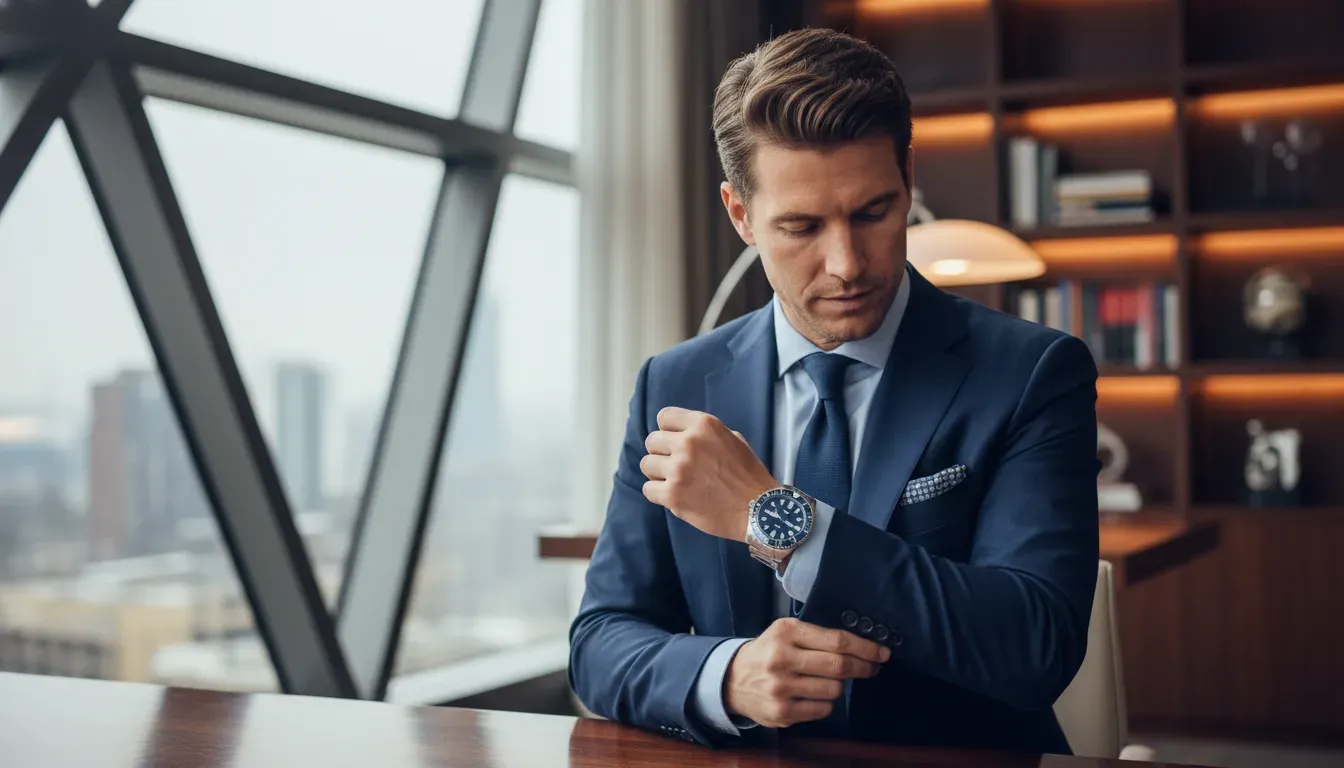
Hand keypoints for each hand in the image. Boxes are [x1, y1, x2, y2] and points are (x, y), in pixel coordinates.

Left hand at [640, 407, 776, 539]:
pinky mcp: (673, 495)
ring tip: (675, 481)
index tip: (675, 442)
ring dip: (658, 473)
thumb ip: (705, 434)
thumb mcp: (733, 439)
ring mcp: (678, 469)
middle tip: (676, 465)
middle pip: (652, 441)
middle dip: (662, 453)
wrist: (758, 509)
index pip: (664, 417)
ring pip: (647, 464)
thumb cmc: (749, 475)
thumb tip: (680, 434)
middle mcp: (688, 443)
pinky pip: (648, 489)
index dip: (668, 431)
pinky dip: (658, 494)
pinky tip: (674, 496)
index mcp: (704, 425)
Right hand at [725, 618, 889, 728]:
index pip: (836, 640)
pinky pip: (823, 709)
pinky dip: (826, 702)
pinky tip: (815, 694)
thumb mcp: (786, 632)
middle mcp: (782, 659)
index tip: (881, 652)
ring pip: (834, 689)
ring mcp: (781, 688)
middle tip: (872, 668)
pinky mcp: (782, 712)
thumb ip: (817, 635)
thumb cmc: (768, 651)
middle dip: (864, 667)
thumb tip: (860, 646)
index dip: (864, 648)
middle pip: (839, 666)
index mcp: (786, 632)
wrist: (732, 680)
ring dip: (840, 685)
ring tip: (831, 679)